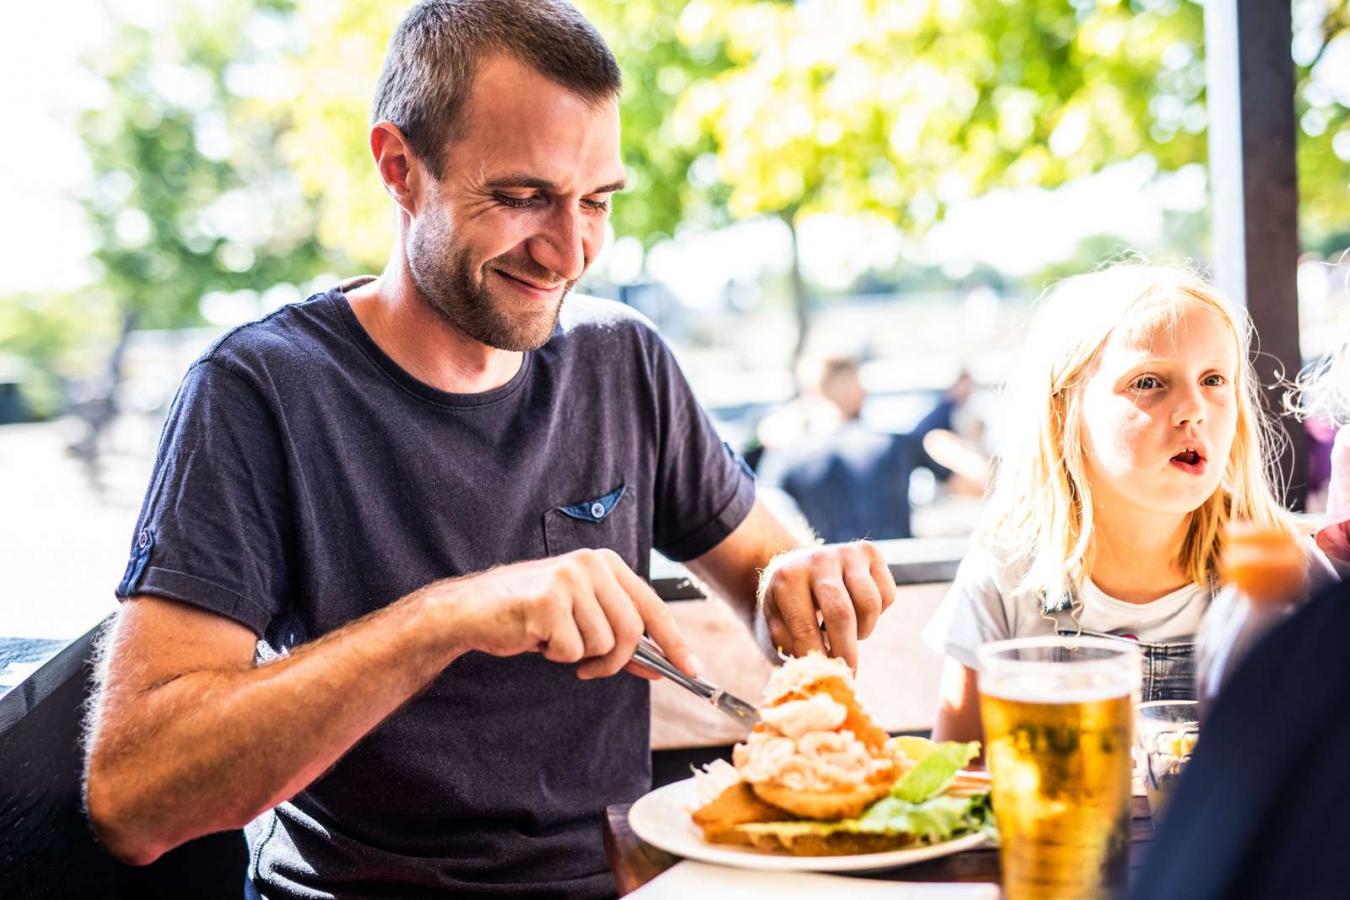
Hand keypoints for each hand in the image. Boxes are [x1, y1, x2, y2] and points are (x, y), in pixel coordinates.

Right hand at [437, 549, 698, 680]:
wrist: (473, 609)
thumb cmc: (528, 613)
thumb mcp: (581, 616)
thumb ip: (619, 634)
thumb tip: (659, 664)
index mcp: (605, 563)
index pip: (652, 606)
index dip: (674, 641)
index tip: (692, 669)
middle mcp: (591, 565)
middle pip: (631, 631)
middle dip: (615, 660)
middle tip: (591, 669)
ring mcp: (570, 580)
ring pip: (603, 644)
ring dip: (579, 656)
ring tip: (553, 639)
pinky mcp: (548, 602)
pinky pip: (572, 650)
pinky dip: (555, 655)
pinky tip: (536, 637)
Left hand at [757, 541, 896, 668]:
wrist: (799, 564)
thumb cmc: (789, 604)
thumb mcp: (778, 623)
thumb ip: (792, 646)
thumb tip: (815, 671)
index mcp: (788, 578)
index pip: (805, 627)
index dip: (818, 659)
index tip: (826, 678)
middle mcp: (818, 559)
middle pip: (842, 615)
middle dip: (847, 651)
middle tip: (849, 673)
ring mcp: (847, 552)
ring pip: (870, 605)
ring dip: (863, 631)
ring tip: (848, 634)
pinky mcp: (871, 552)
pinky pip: (887, 595)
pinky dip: (877, 613)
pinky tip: (857, 610)